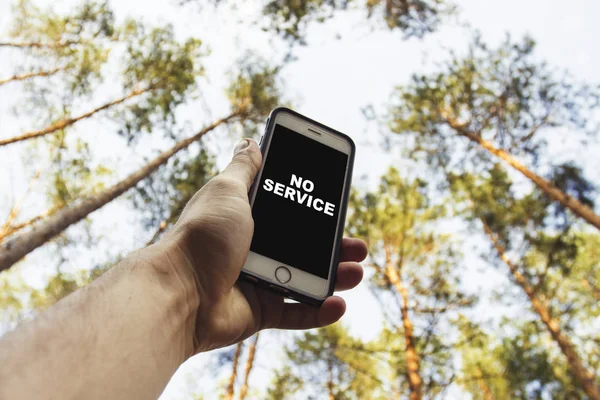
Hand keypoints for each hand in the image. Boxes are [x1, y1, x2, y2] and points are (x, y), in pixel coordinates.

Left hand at [160, 138, 366, 351]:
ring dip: (335, 277)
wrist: (179, 290)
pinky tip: (338, 304)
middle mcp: (254, 249)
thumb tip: (251, 141)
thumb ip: (244, 168)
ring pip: (306, 279)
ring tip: (356, 272)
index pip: (289, 212)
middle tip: (356, 245)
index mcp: (248, 220)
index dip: (314, 209)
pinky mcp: (260, 311)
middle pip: (304, 247)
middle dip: (334, 246)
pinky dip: (318, 311)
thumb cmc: (203, 235)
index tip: (336, 204)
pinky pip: (296, 312)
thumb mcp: (227, 191)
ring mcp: (258, 281)